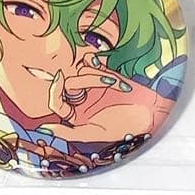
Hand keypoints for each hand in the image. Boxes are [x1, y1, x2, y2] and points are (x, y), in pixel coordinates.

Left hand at [45, 61, 161, 141]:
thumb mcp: (95, 133)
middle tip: (106, 81)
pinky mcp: (103, 74)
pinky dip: (94, 62)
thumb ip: (68, 133)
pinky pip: (90, 63)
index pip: (56, 101)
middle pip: (69, 83)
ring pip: (80, 72)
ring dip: (97, 74)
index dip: (55, 90)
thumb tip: (44, 130)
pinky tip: (101, 62)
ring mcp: (92, 87)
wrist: (151, 112)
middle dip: (86, 80)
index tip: (60, 77)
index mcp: (76, 116)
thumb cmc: (126, 128)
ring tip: (116, 81)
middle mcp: (81, 101)